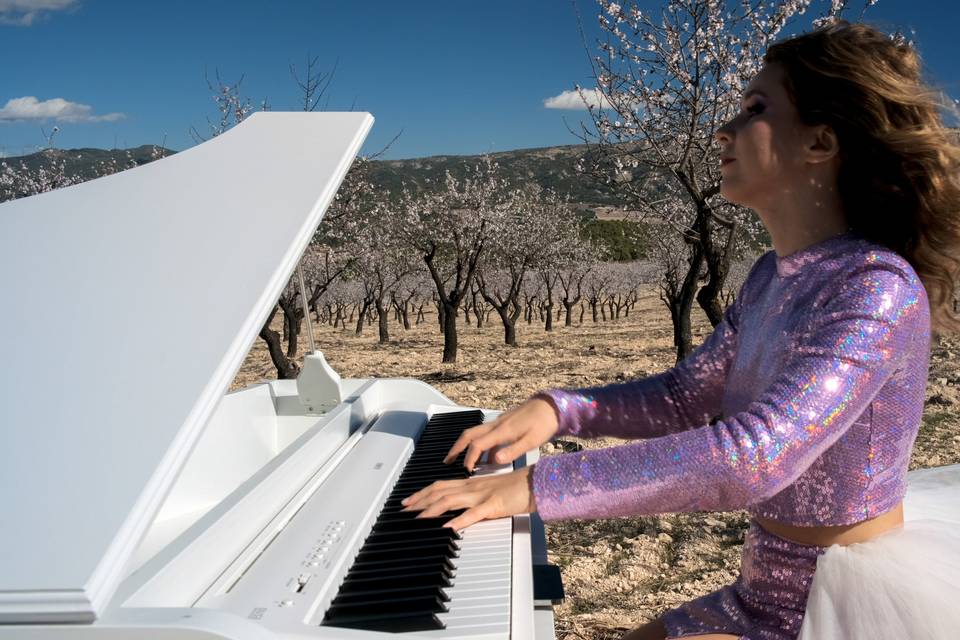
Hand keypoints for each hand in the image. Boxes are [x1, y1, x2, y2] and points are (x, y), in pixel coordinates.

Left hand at [400, 465, 536, 530]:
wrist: (534, 483)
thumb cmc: (515, 488)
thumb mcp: (489, 491)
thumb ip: (473, 498)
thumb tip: (458, 509)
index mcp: (471, 484)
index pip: (440, 486)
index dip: (422, 493)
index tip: (408, 500)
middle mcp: (472, 487)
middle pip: (440, 491)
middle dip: (419, 500)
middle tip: (404, 508)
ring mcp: (482, 495)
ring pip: (451, 500)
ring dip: (432, 509)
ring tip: (418, 517)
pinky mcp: (493, 505)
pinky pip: (474, 513)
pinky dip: (460, 520)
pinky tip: (449, 526)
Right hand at [442, 397, 559, 471]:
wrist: (550, 406)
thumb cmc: (543, 423)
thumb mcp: (532, 441)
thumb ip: (513, 451)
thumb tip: (495, 461)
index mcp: (502, 431)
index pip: (477, 445)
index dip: (469, 459)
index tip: (466, 471)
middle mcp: (496, 425)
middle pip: (468, 435)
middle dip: (456, 448)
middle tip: (446, 461)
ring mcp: (499, 423)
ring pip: (474, 433)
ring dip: (464, 446)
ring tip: (461, 461)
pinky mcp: (503, 423)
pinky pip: (485, 434)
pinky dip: (479, 445)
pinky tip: (485, 458)